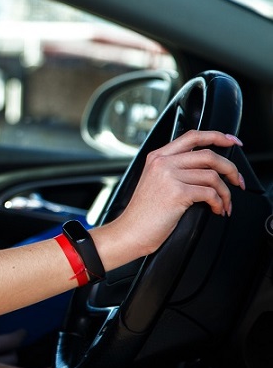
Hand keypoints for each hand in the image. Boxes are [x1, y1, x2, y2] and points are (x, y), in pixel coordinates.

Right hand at [103, 130, 243, 264]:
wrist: (131, 231)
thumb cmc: (144, 212)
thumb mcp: (155, 181)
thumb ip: (175, 168)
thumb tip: (208, 167)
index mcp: (158, 156)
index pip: (193, 136)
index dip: (217, 136)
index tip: (233, 142)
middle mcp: (163, 163)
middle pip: (209, 155)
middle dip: (230, 169)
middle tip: (237, 181)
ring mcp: (169, 176)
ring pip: (213, 176)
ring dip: (226, 192)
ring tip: (224, 203)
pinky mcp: (177, 193)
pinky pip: (210, 193)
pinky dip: (219, 203)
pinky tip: (216, 210)